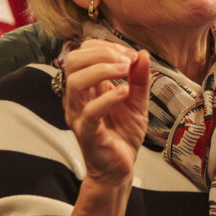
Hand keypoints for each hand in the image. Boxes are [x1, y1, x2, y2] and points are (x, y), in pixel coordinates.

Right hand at [62, 39, 150, 185]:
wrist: (120, 168)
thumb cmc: (123, 135)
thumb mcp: (137, 101)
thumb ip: (140, 78)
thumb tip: (142, 53)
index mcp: (86, 87)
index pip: (83, 53)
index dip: (105, 47)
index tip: (130, 55)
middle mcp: (77, 98)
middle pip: (73, 61)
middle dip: (101, 53)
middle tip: (126, 60)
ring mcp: (80, 115)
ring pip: (76, 82)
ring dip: (102, 69)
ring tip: (125, 70)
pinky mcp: (88, 133)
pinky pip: (91, 111)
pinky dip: (108, 97)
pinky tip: (125, 92)